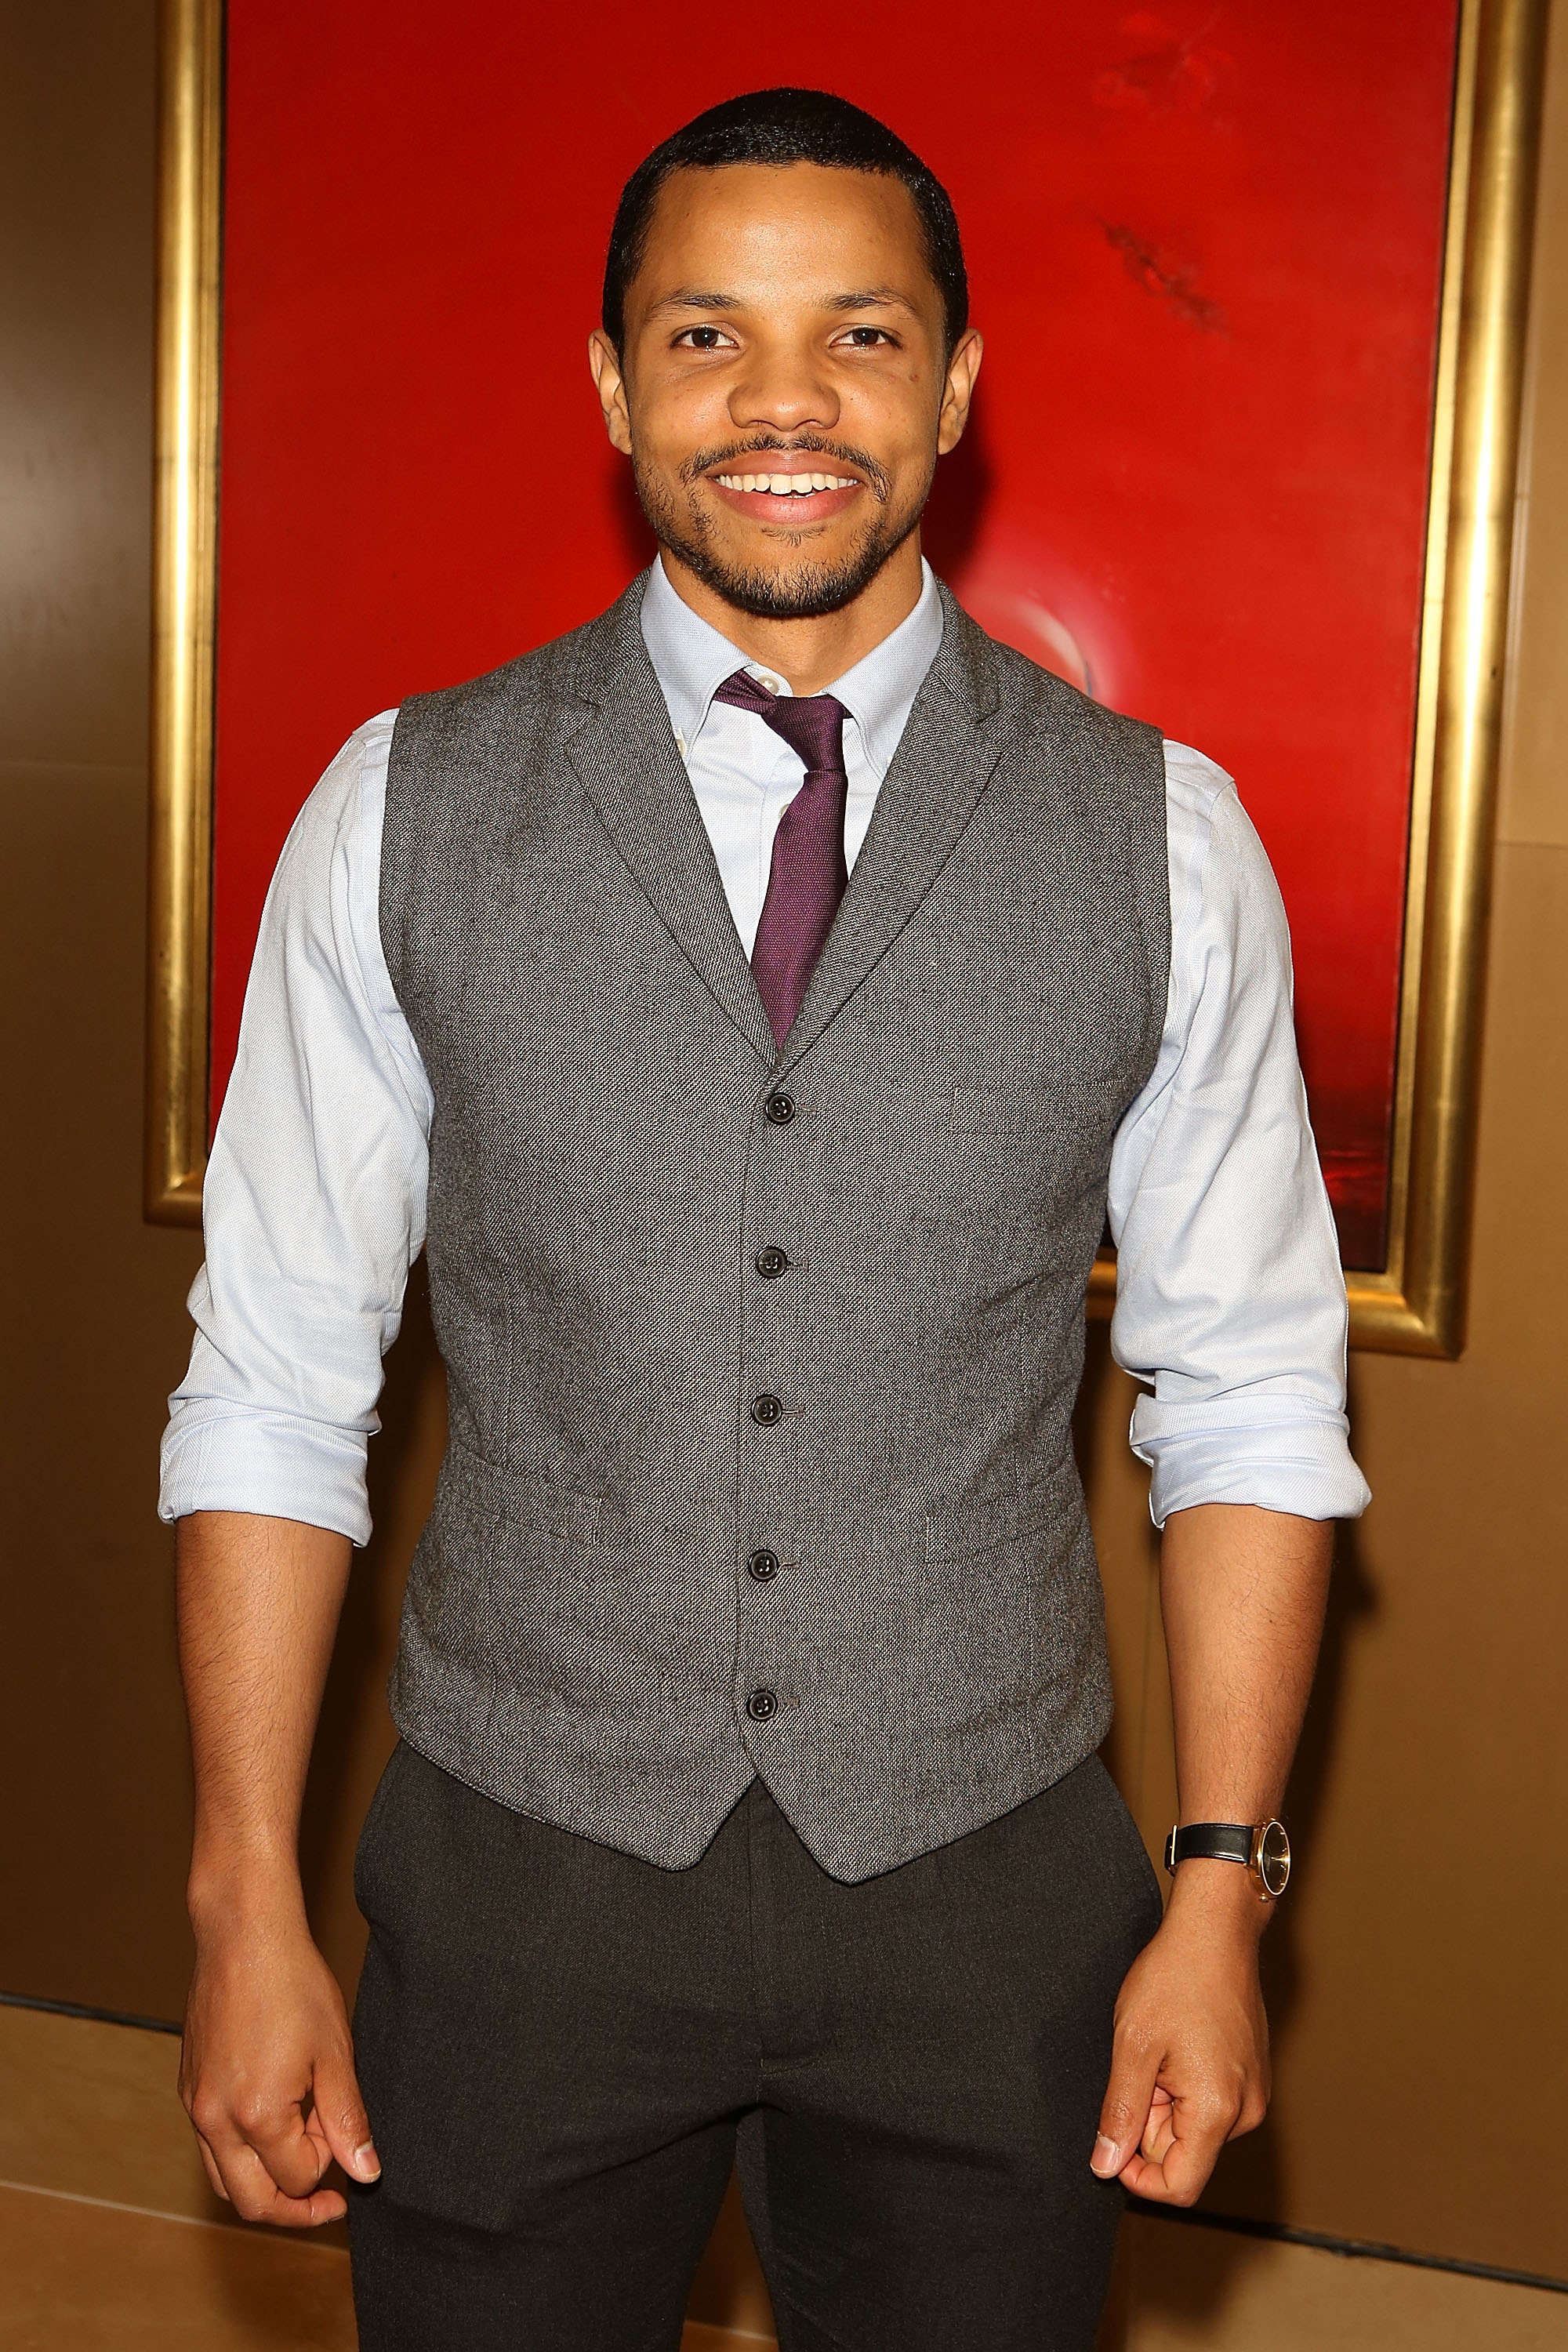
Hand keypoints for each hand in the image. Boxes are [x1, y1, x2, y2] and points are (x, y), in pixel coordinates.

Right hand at [179, 1890, 379, 2226]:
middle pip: (249, 2201)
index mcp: (255, 2116)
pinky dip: (242, 2151)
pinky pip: (211, 2143)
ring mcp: (195, 2104)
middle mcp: (214, 2120)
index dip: (329, 2163)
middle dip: (293, 2207)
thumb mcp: (335, 2054)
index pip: (295, 2178)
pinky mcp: (188, 2087)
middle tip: (329, 2197)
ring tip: (302, 2155)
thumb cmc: (293, 1984)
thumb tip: (366, 2173)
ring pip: (223, 2178)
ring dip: (263, 2183)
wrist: (244, 1935)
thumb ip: (348, 2121)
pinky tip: (273, 2118)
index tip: (343, 2129)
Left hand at [1089, 1863, 1271, 2204]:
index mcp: (1218, 2111)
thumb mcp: (1132, 2045)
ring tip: (1159, 2051)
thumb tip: (1105, 2166)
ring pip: (1196, 2129)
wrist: (1216, 1930)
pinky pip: (1212, 2105)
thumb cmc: (1175, 1978)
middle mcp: (1247, 2112)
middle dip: (1150, 2125)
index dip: (1137, 2177)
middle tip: (1138, 2068)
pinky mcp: (1253, 2076)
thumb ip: (1120, 2113)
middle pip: (1185, 2155)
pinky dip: (1185, 2087)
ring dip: (1166, 2104)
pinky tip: (1177, 2045)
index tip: (1112, 2139)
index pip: (1179, 2187)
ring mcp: (1254, 2093)